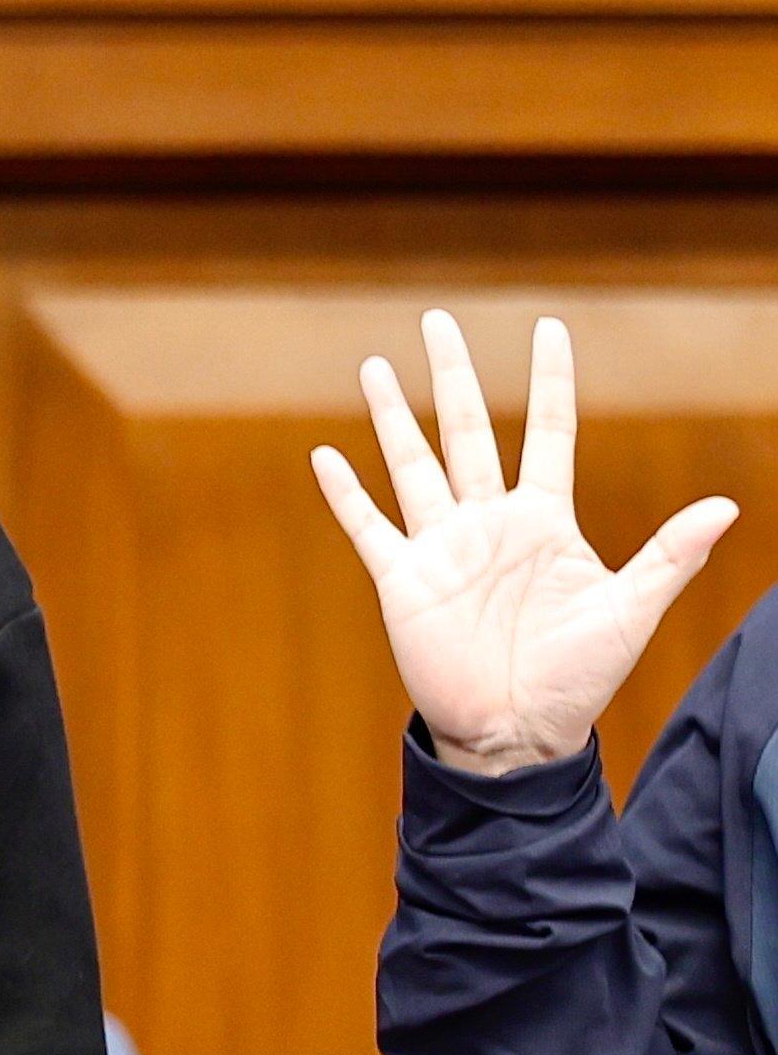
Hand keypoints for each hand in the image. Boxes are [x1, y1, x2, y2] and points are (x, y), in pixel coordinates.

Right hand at [310, 310, 736, 774]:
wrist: (516, 734)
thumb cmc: (577, 678)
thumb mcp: (630, 612)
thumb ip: (669, 555)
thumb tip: (728, 505)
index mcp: (545, 520)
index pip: (547, 431)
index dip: (549, 380)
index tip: (549, 328)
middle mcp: (489, 522)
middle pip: (465, 430)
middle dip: (452, 375)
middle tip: (437, 320)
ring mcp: (442, 548)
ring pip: (412, 466)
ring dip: (392, 416)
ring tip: (374, 367)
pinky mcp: (403, 581)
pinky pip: (369, 527)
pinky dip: (347, 494)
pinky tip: (326, 456)